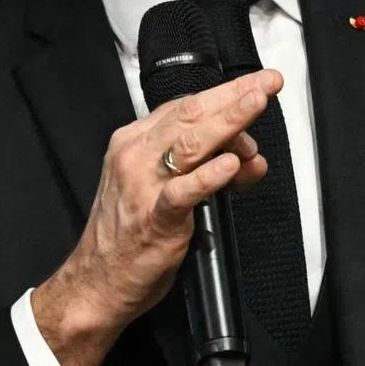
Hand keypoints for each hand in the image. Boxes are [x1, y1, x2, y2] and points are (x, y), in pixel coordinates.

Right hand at [32, 68, 282, 365]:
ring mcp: (142, 186)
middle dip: (235, 95)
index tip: (259, 82)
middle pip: (192, 115)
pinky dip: (209, 176)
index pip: (186, 106)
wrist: (96, 283)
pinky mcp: (152, 218)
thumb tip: (252, 159)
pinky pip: (182, 192)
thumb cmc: (131, 233)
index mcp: (137, 142)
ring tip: (256, 104)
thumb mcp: (170, 188)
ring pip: (191, 143)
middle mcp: (136, 156)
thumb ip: (211, 168)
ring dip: (229, 122)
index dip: (227, 92)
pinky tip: (231, 165)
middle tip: (268, 84)